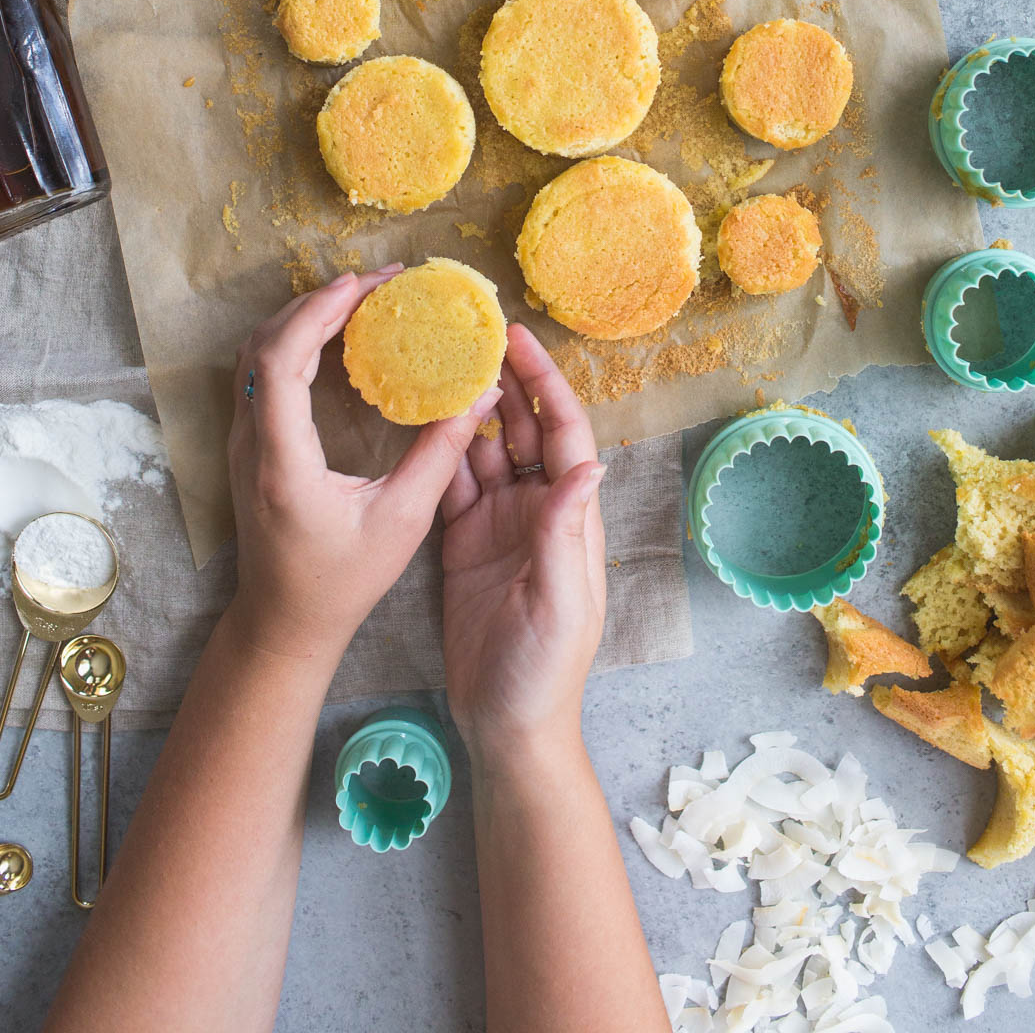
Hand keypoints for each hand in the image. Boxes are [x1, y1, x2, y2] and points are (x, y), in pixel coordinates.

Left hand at [227, 268, 501, 668]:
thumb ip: (440, 452)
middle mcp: (250, 444)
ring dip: (305, 317)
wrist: (283, 622)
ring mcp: (241, 443)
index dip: (317, 314)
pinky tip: (338, 336)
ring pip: (256, 354)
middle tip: (378, 283)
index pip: (280, 364)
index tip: (362, 286)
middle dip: (319, 302)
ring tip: (361, 298)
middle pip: (264, 345)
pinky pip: (262, 373)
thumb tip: (481, 392)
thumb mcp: (403, 521)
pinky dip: (296, 340)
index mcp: (281, 462)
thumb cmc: (342, 582)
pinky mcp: (248, 444)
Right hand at [440, 324, 606, 760]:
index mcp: (569, 517)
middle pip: (525, 429)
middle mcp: (538, 510)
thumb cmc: (545, 672)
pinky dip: (439, 451)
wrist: (507, 726)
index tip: (520, 340)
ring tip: (441, 363)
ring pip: (486, 449)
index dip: (545, 384)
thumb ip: (565, 534)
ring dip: (470, 408)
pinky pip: (452, 484)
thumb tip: (588, 465)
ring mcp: (499, 524)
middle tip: (474, 333)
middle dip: (506, 380)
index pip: (564, 434)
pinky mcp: (463, 542)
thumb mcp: (560, 602)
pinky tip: (420, 420)